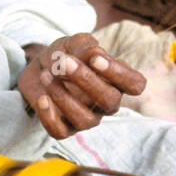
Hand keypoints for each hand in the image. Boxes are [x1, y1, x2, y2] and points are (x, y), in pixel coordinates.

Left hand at [18, 33, 145, 139]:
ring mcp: (88, 118)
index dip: (119, 74)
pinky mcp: (65, 128)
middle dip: (86, 80)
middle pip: (110, 100)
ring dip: (63, 96)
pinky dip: (49, 116)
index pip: (135, 84)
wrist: (40, 66)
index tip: (96, 59)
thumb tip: (95, 55)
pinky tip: (42, 98)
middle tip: (64, 61)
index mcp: (116, 81)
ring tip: (46, 75)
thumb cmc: (66, 54)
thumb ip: (87, 47)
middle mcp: (106, 103)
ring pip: (85, 119)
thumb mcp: (75, 43)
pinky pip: (60, 132)